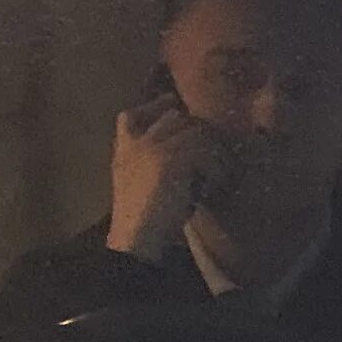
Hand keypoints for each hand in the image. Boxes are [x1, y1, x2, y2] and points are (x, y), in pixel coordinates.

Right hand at [104, 91, 227, 262]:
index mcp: (123, 150)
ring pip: (195, 132)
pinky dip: (215, 169)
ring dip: (213, 154)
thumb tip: (194, 152)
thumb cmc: (146, 221)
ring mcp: (152, 148)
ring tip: (218, 176)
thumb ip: (158, 164)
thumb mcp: (145, 186)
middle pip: (174, 118)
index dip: (154, 106)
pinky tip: (216, 186)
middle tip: (216, 154)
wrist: (137, 238)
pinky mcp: (170, 160)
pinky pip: (204, 151)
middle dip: (198, 133)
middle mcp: (136, 144)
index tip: (172, 103)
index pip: (130, 115)